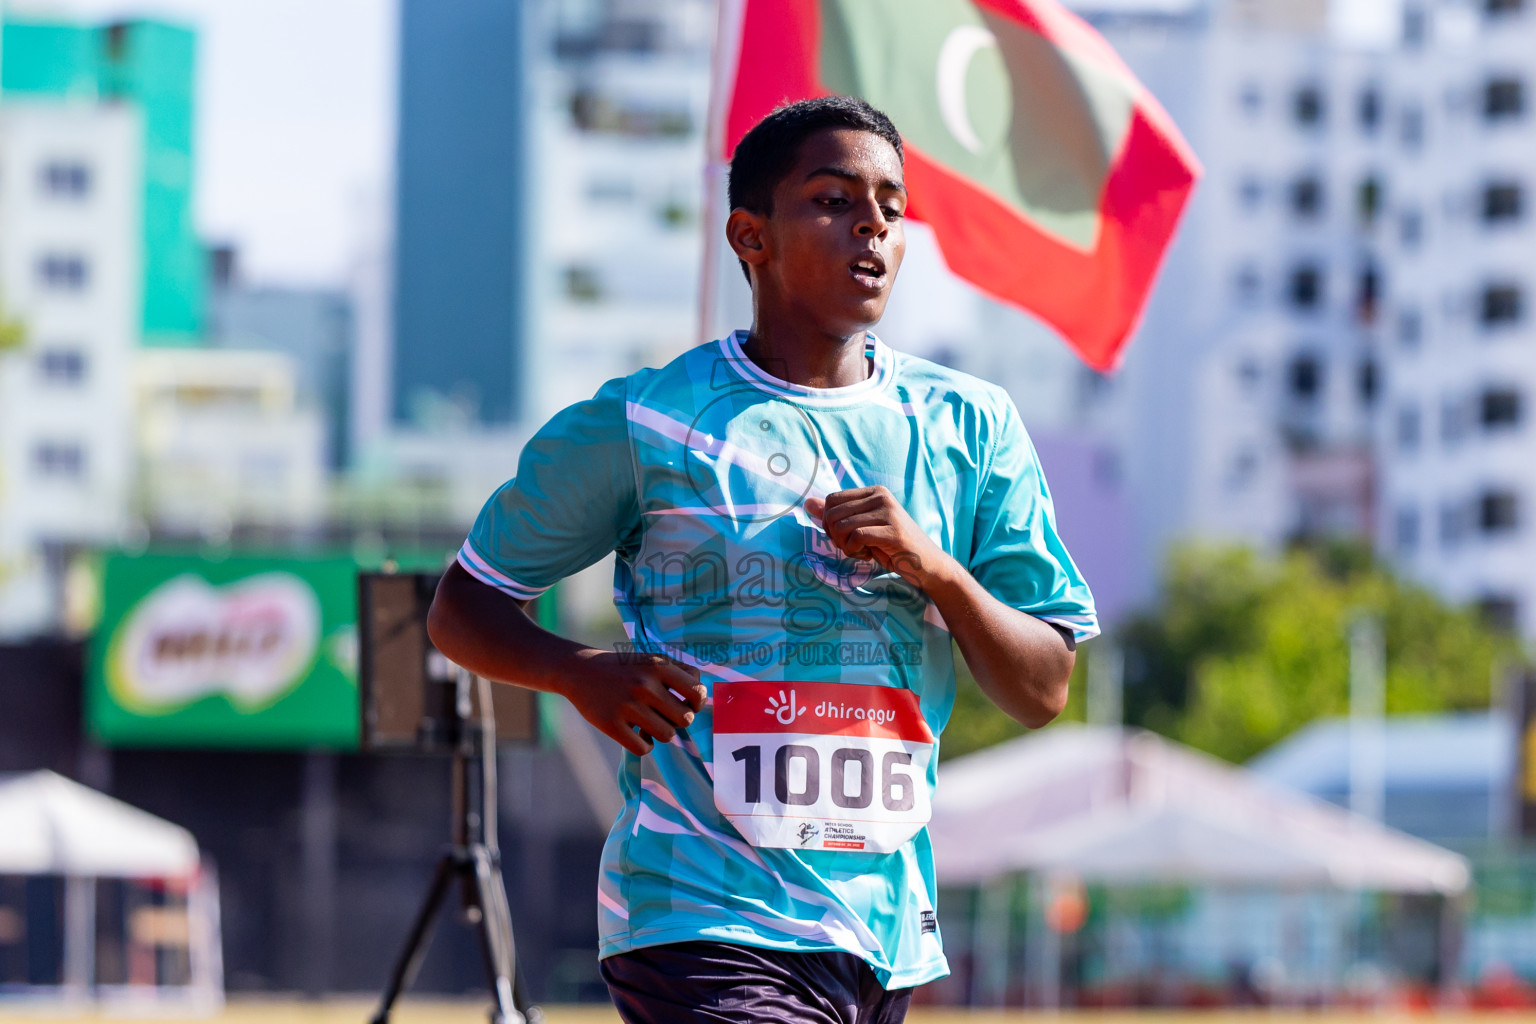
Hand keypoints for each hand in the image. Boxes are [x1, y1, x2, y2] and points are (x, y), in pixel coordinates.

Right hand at [557, 650, 706, 754]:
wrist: (579, 670)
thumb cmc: (624, 668)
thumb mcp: (651, 659)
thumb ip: (679, 673)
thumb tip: (703, 698)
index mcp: (658, 666)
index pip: (697, 693)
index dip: (696, 703)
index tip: (686, 704)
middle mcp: (644, 684)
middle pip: (685, 719)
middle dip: (678, 720)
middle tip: (665, 715)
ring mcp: (627, 705)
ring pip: (667, 735)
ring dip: (662, 733)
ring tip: (650, 723)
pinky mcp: (611, 724)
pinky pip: (644, 748)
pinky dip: (645, 745)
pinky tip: (637, 734)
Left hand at [804, 486, 957, 591]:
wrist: (927, 565)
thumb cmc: (893, 548)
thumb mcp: (862, 528)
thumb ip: (836, 515)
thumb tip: (807, 503)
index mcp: (874, 492)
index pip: (831, 500)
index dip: (829, 523)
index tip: (845, 537)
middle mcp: (881, 496)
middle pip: (832, 513)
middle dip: (835, 536)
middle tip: (853, 547)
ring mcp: (888, 512)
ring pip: (842, 526)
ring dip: (845, 546)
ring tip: (862, 551)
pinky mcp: (893, 531)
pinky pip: (856, 537)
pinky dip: (855, 551)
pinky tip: (869, 555)